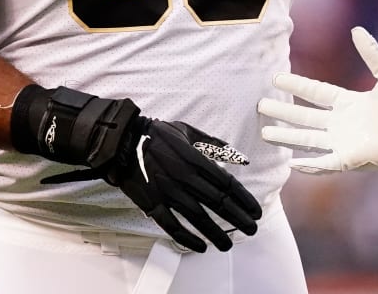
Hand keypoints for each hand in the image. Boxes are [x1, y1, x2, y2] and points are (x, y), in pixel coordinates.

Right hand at [42, 119, 261, 252]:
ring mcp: (167, 192)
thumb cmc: (158, 134)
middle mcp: (183, 177)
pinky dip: (187, 238)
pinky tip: (201, 246)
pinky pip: (171, 225)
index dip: (243, 199)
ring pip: (197, 217)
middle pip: (217, 202)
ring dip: (215, 232)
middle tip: (251, 230)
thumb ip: (215, 144)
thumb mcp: (189, 131)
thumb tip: (241, 158)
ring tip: (229, 244)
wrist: (122, 141)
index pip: (226, 183)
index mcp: (194, 159)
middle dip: (237, 218)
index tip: (255, 211)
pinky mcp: (151, 203)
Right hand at [258, 27, 377, 174]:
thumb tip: (356, 30)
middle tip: (260, 105)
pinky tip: (291, 164)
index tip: (276, 78)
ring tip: (265, 133)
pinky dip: (309, 165)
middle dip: (282, 112)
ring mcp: (344, 142)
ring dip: (287, 137)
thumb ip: (372, 53)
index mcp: (348, 103)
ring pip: (308, 139)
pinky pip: (325, 163)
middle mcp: (341, 123)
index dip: (296, 86)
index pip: (316, 92)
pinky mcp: (351, 159)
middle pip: (305, 117)